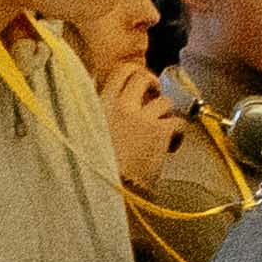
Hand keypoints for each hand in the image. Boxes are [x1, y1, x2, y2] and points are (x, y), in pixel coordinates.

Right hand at [95, 48, 183, 196]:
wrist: (109, 190)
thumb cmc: (95, 168)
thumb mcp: (84, 135)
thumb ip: (91, 112)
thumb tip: (93, 90)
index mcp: (100, 104)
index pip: (120, 72)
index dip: (133, 72)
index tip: (137, 82)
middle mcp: (121, 106)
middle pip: (143, 77)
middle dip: (152, 84)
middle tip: (154, 95)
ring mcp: (142, 118)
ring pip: (164, 101)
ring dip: (165, 113)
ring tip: (161, 129)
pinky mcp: (159, 133)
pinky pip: (176, 123)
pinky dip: (177, 133)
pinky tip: (171, 145)